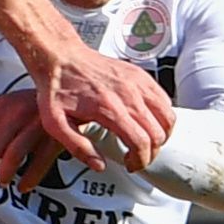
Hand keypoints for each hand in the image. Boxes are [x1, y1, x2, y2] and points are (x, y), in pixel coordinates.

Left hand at [0, 86, 55, 190]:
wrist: (71, 95)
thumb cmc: (37, 105)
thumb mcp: (9, 106)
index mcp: (0, 105)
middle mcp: (16, 113)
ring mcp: (36, 124)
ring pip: (11, 158)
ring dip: (4, 176)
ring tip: (3, 183)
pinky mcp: (55, 137)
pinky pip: (38, 164)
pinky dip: (29, 180)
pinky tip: (24, 186)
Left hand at [25, 45, 170, 177]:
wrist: (61, 58)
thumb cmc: (58, 88)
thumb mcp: (56, 124)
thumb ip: (78, 147)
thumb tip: (99, 165)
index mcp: (108, 108)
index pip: (140, 142)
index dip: (140, 160)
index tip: (132, 165)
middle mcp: (127, 93)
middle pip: (157, 132)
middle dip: (151, 152)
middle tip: (139, 158)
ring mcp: (136, 82)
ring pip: (167, 115)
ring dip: (162, 134)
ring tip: (147, 142)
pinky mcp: (140, 74)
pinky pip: (164, 98)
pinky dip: (163, 114)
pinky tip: (150, 122)